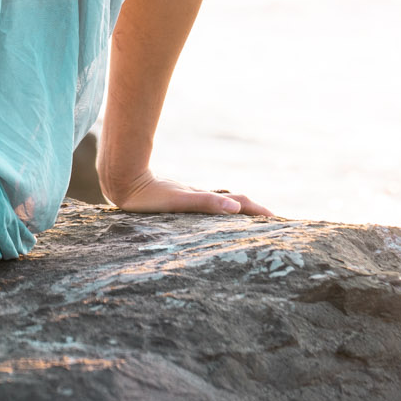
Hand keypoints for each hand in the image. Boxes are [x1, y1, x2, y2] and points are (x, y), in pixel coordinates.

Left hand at [107, 172, 274, 217]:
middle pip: (234, 202)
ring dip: (239, 210)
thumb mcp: (179, 201)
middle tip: (271, 220)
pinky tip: (214, 216)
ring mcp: (190, 197)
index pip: (239, 203)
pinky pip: (206, 206)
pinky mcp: (177, 201)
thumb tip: (236, 206)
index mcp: (204, 197)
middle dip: (253, 210)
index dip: (258, 211)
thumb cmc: (150, 195)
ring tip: (251, 220)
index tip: (277, 219)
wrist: (123, 179)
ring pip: (221, 204)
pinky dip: (219, 211)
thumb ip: (206, 202)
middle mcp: (200, 196)